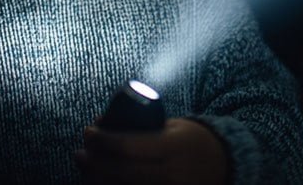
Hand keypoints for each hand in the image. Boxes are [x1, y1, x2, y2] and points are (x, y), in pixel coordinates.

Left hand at [75, 117, 228, 184]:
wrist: (223, 165)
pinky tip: (101, 183)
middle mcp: (170, 175)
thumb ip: (142, 129)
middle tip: (79, 154)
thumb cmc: (191, 140)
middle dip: (93, 163)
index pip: (127, 146)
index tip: (88, 131)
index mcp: (172, 148)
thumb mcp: (172, 127)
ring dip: (97, 181)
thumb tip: (102, 124)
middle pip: (119, 173)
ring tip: (85, 170)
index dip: (102, 140)